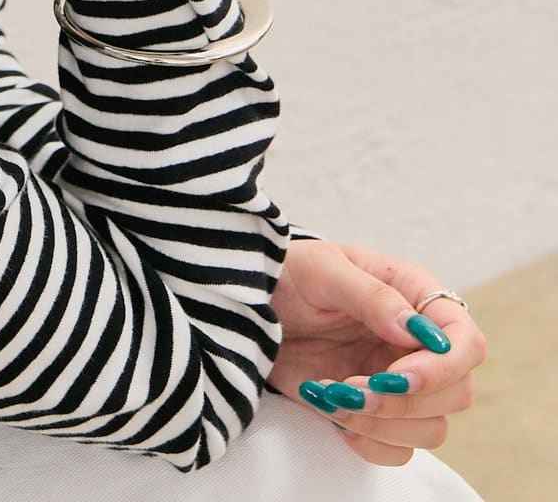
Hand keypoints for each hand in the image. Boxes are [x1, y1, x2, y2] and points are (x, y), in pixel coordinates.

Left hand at [267, 238, 486, 467]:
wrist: (253, 303)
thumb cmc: (290, 274)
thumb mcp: (323, 269)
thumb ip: (372, 296)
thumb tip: (415, 329)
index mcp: (415, 298)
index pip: (466, 342)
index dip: (444, 367)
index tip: (397, 376)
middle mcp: (416, 344)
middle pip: (457, 394)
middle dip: (406, 401)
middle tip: (352, 387)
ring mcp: (398, 380)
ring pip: (432, 428)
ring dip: (384, 424)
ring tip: (333, 395)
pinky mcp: (376, 412)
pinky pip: (398, 450)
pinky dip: (368, 442)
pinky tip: (334, 414)